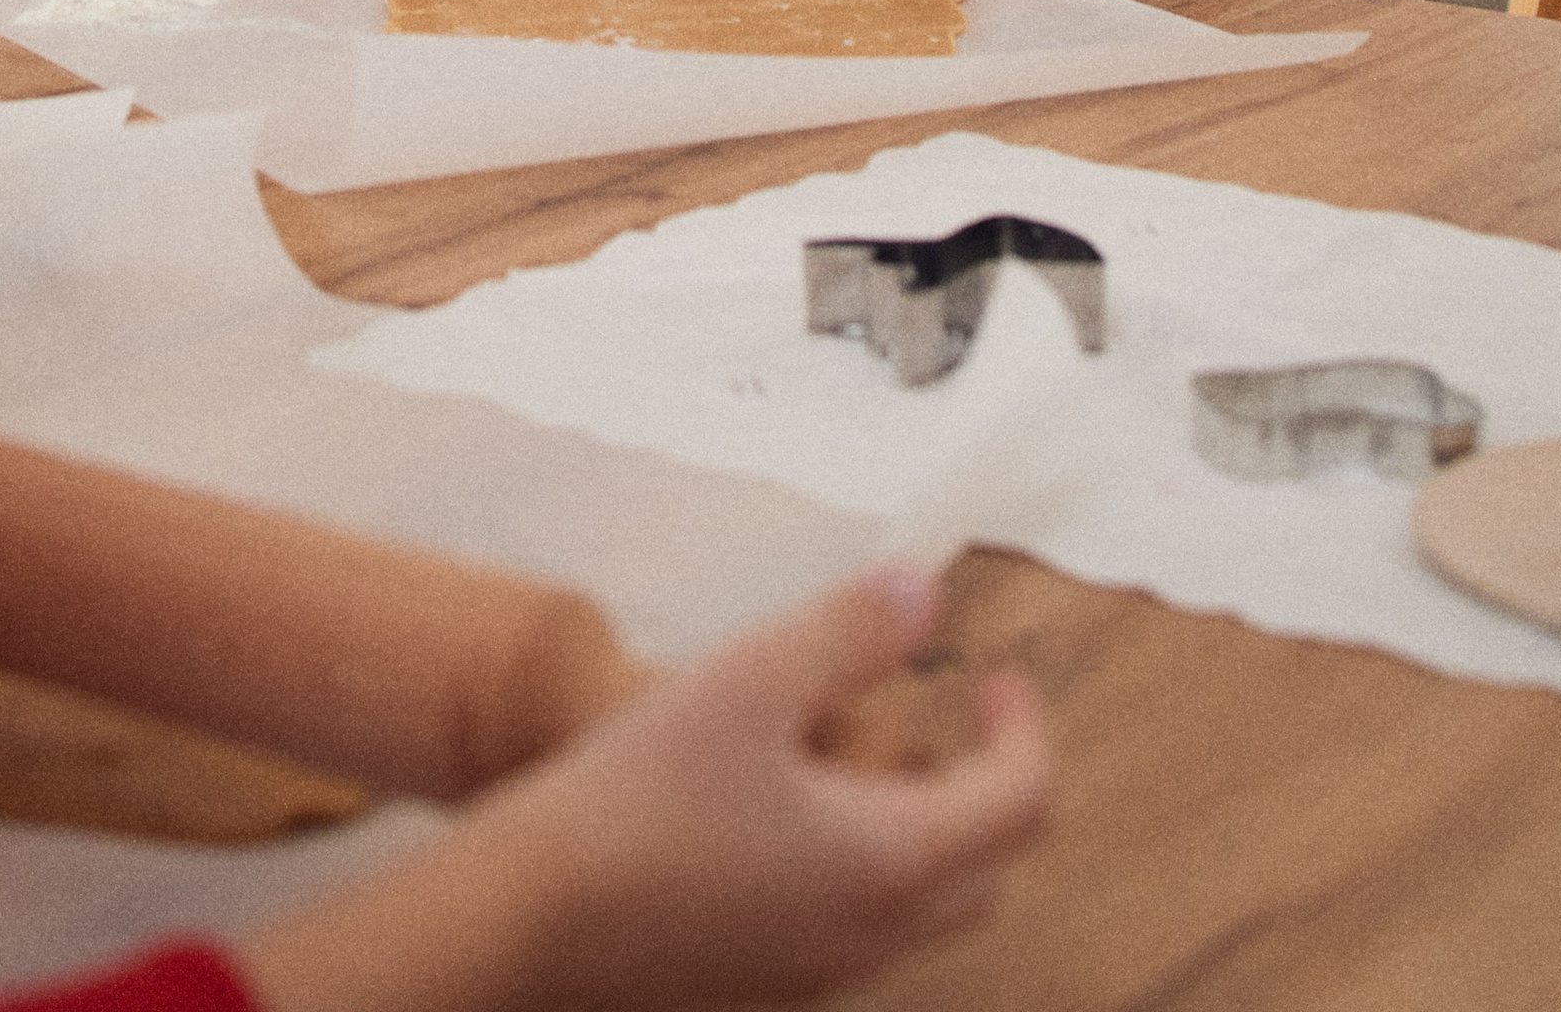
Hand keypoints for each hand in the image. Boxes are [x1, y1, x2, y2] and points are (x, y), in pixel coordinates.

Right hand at [241, 566, 1050, 1011]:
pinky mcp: (769, 984)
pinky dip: (865, 866)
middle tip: (951, 715)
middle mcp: (874, 933)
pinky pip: (858, 929)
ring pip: (924, 907)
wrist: (536, 922)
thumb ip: (848, 630)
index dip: (1024, 728)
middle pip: (987, 866)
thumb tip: (924, 588)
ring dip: (927, 828)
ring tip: (863, 754)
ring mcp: (822, 971)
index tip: (996, 677)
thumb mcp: (749, 678)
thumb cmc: (638, 800)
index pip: (1022, 801)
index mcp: (892, 860)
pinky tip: (787, 812)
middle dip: (988, 784)